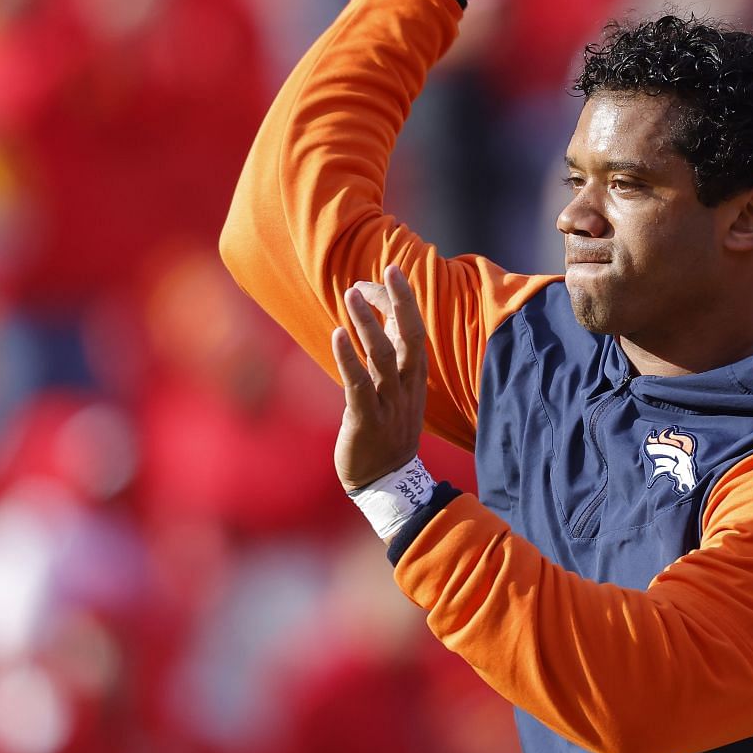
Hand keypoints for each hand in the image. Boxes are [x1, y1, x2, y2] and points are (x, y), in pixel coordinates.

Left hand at [332, 265, 428, 489]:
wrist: (388, 482)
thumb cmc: (387, 431)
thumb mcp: (395, 391)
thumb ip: (389, 356)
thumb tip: (380, 319)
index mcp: (415, 378)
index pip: (414, 331)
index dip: (403, 301)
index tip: (388, 275)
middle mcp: (407, 387)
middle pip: (410, 337)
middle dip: (401, 302)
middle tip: (389, 269)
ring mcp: (389, 403)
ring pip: (383, 356)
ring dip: (368, 323)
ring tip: (352, 294)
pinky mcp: (367, 419)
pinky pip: (359, 384)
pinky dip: (349, 359)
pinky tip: (337, 335)